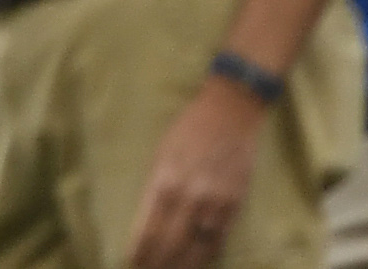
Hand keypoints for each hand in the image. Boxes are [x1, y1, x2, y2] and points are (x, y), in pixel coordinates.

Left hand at [123, 80, 264, 268]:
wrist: (231, 113)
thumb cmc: (189, 128)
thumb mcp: (162, 154)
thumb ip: (157, 187)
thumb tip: (149, 219)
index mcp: (165, 180)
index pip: (149, 227)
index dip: (140, 251)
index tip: (131, 265)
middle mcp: (189, 196)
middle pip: (171, 242)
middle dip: (157, 263)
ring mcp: (215, 202)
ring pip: (197, 246)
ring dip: (181, 264)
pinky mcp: (236, 204)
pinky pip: (219, 238)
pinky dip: (207, 255)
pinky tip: (197, 264)